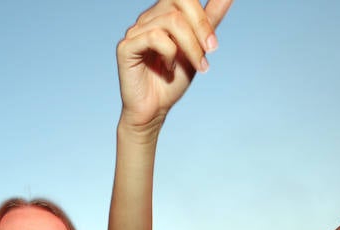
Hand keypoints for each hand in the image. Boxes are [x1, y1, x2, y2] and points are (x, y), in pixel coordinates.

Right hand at [116, 0, 231, 132]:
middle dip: (201, 25)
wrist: (154, 110)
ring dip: (190, 46)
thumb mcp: (199, 48)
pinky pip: (154, 37)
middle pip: (179, 0)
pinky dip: (169, 54)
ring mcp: (135, 31)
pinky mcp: (126, 47)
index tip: (213, 45)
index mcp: (163, 15)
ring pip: (171, 21)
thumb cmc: (173, 80)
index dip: (202, 16)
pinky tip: (169, 69)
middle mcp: (148, 19)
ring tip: (195, 66)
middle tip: (211, 50)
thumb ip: (210, 20)